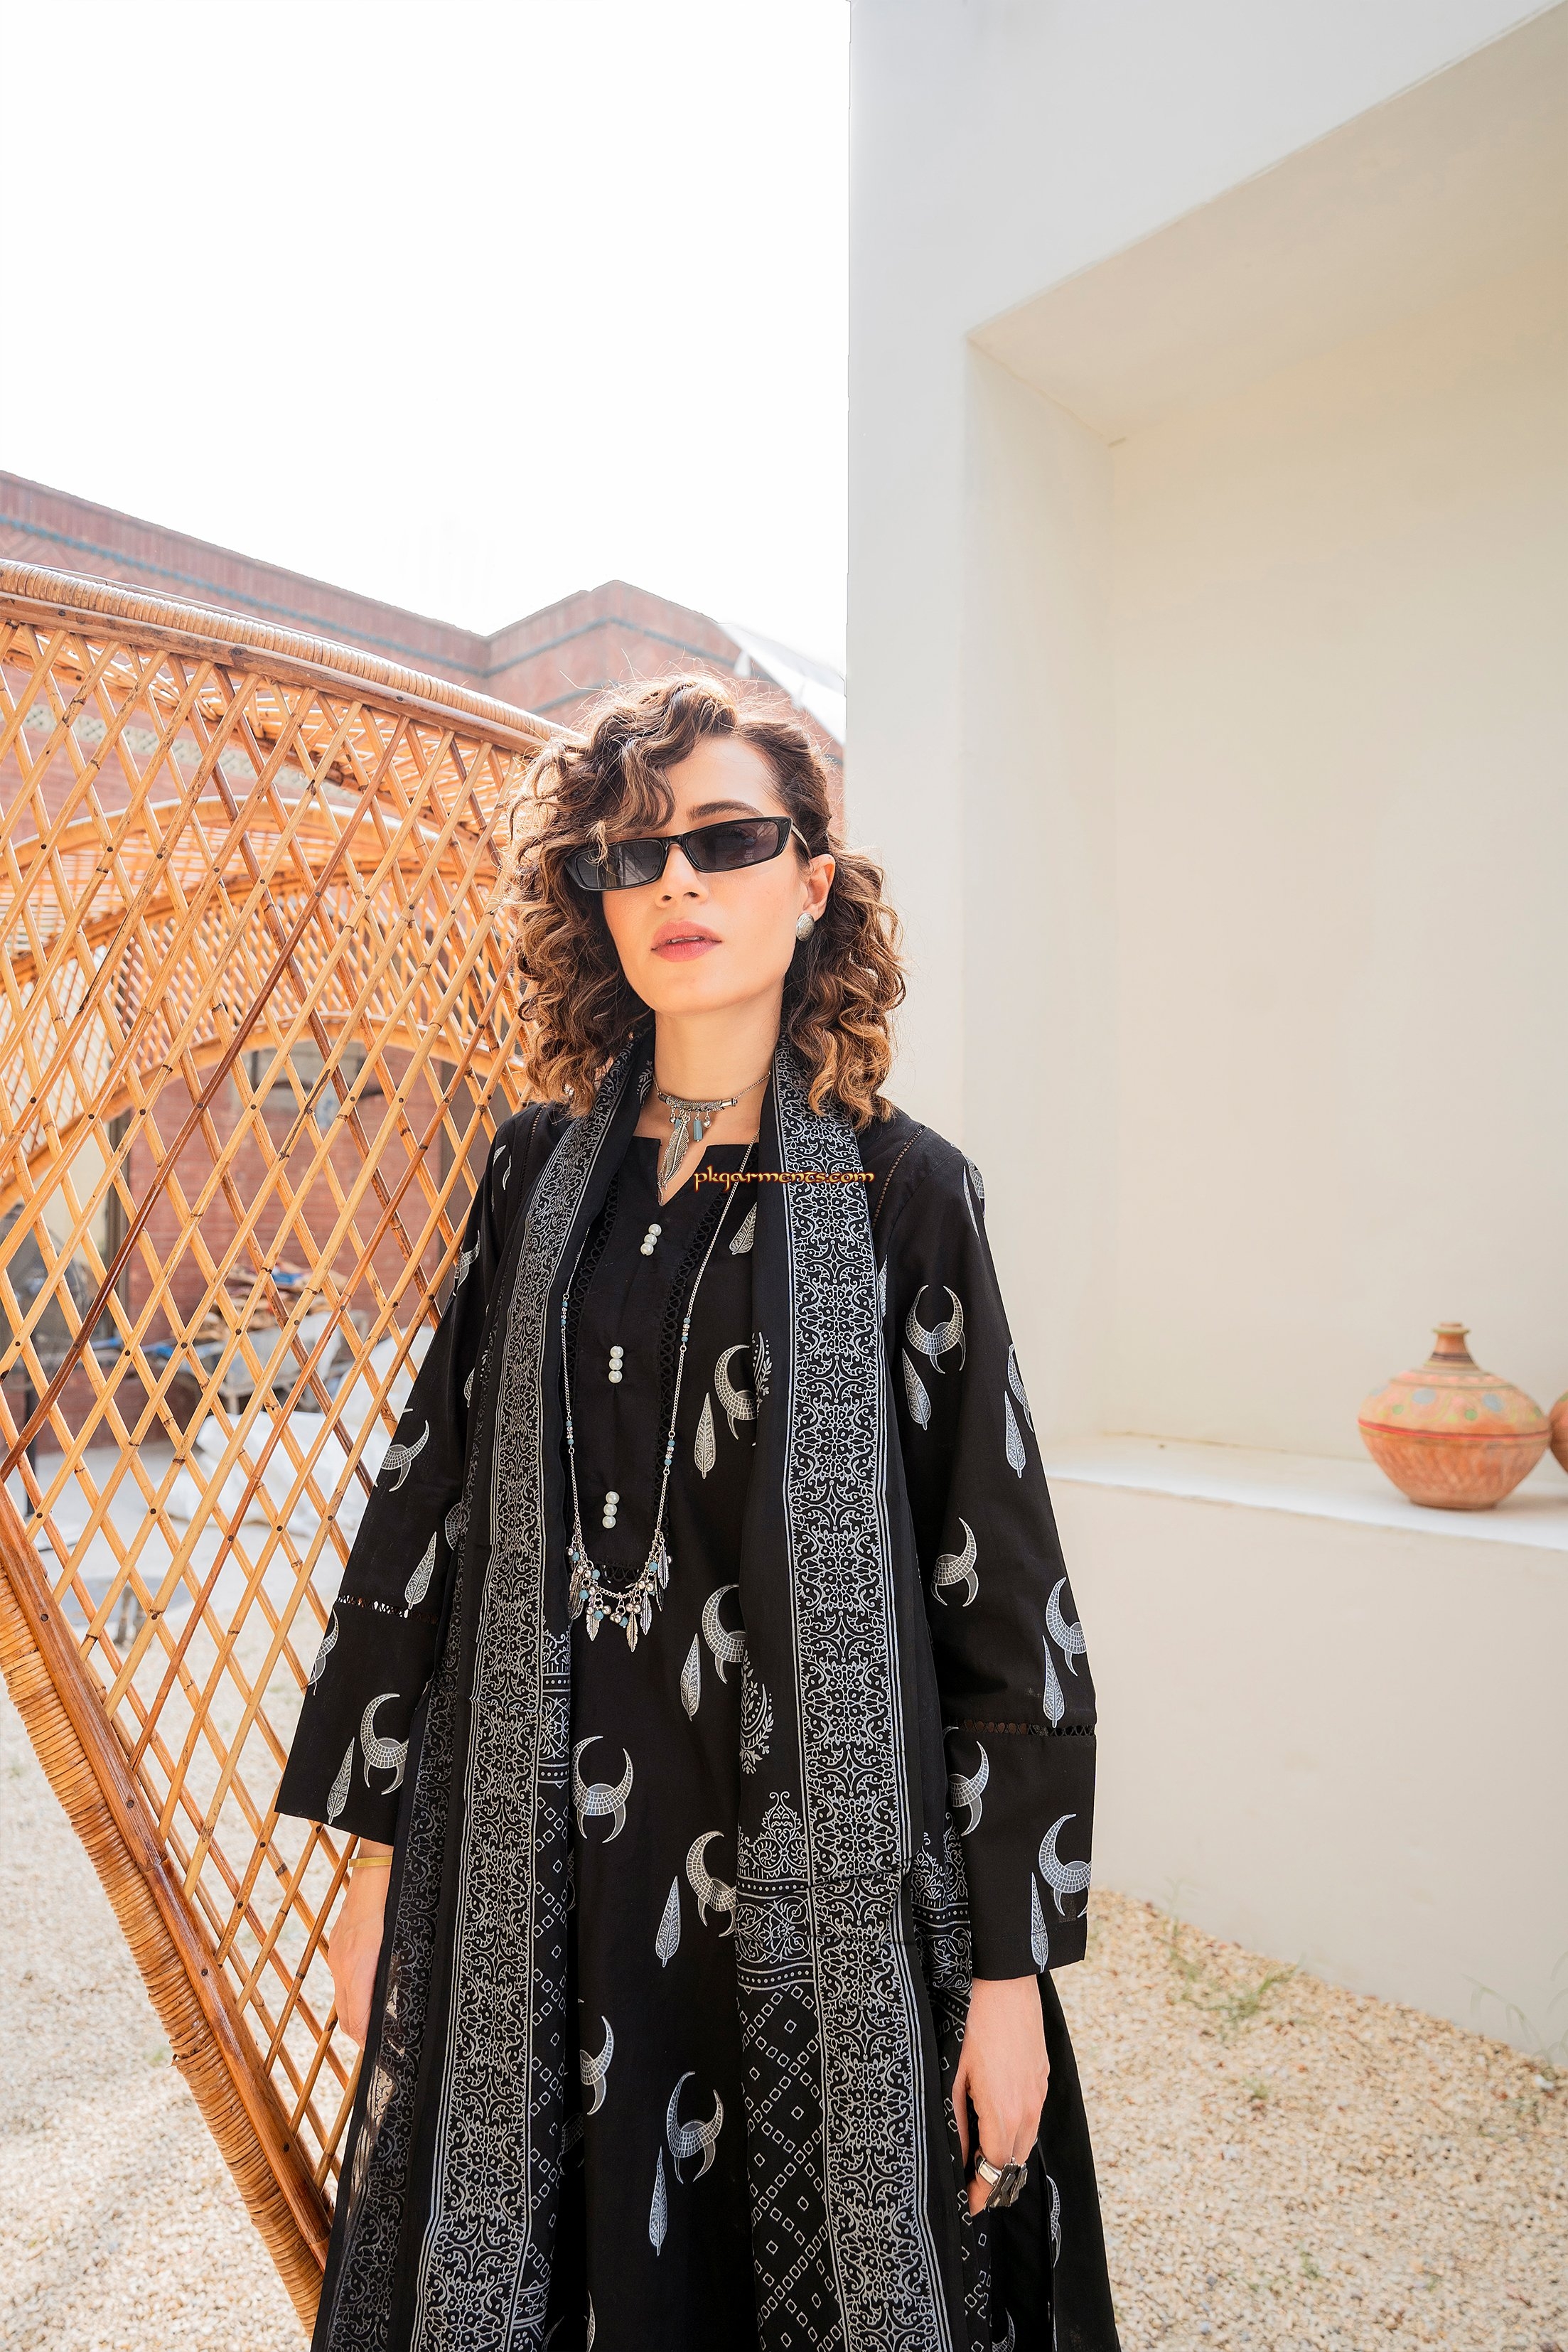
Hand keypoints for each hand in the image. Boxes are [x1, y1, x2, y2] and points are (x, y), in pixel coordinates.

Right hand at [329, 1846, 391, 2045]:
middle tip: (380, 2048)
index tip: (379, 2054)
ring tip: (376, 2028)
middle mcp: (342, 1964)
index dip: (367, 2041)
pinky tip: (368, 1995)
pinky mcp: (338, 1943)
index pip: (358, 2019)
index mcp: (360, 1966)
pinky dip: (352, 1995)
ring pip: (342, 1999)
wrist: (377, 1864)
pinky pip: (342, 1979)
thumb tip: (396, 2002)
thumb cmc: (397, 1900)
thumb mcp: (401, 1940)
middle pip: (346, 2017)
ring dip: (355, 2017)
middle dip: (360, 2036)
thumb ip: (393, 1973)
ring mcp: (337, 1953)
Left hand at [952, 1975, 1049, 2214]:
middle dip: (994, 2178)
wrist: (1004, 1975)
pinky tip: (997, 2118)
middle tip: (970, 2185)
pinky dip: (1017, 2128)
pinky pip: (1032, 2113)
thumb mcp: (953, 2071)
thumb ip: (957, 2120)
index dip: (982, 2193)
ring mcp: (1039, 2089)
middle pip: (1014, 2160)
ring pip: (1026, 2138)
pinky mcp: (1042, 2073)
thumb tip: (958, 2157)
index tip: (969, 2207)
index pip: (996, 2169)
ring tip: (981, 2157)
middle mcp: (1029, 2106)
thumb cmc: (971, 2019)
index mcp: (1005, 2111)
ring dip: (1007, 2153)